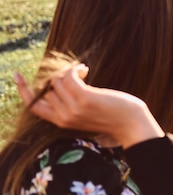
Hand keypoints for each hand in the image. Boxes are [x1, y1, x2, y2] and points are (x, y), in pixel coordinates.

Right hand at [14, 65, 163, 147]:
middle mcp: (64, 117)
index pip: (33, 106)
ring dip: (68, 71)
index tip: (17, 76)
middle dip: (58, 76)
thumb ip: (72, 105)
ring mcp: (73, 108)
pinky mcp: (84, 98)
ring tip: (82, 71)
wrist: (132, 125)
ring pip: (57, 81)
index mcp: (61, 122)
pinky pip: (69, 77)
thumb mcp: (86, 114)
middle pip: (47, 88)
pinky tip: (84, 69)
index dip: (24, 90)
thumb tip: (63, 83)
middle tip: (75, 73)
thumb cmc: (113, 118)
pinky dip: (74, 69)